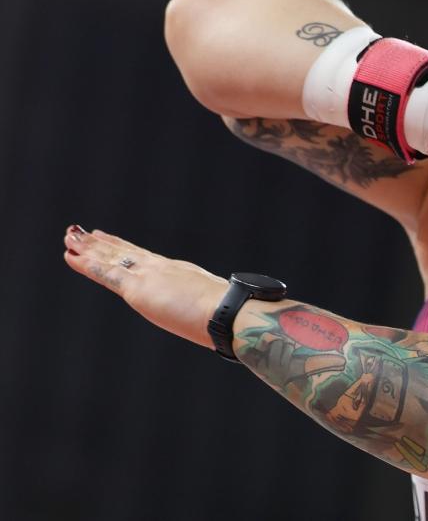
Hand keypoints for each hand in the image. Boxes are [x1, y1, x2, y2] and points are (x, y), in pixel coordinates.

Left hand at [63, 225, 229, 348]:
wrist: (228, 312)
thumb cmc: (229, 315)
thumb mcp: (215, 308)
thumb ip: (207, 309)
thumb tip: (216, 322)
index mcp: (180, 273)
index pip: (146, 258)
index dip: (126, 248)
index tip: (111, 239)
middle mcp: (162, 268)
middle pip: (126, 253)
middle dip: (104, 244)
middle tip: (84, 233)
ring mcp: (149, 276)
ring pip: (112, 258)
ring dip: (89, 249)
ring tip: (70, 238)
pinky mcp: (138, 289)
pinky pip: (106, 273)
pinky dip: (88, 265)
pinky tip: (72, 257)